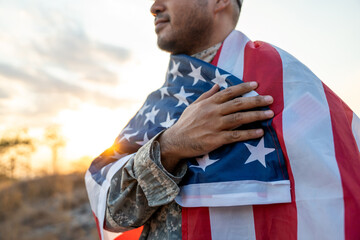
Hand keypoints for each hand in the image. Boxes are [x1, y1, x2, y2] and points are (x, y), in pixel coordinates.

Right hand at [158, 82, 273, 171]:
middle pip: (238, 104)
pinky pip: (235, 136)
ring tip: (270, 114)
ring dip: (256, 115)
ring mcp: (215, 126)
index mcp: (208, 103)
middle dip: (255, 100)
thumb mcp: (193, 106)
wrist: (176, 141)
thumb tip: (217, 86)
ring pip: (239, 118)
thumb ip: (206, 96)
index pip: (229, 92)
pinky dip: (248, 134)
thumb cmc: (185, 123)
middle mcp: (213, 112)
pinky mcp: (216, 139)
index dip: (243, 87)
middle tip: (270, 99)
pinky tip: (260, 132)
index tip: (256, 84)